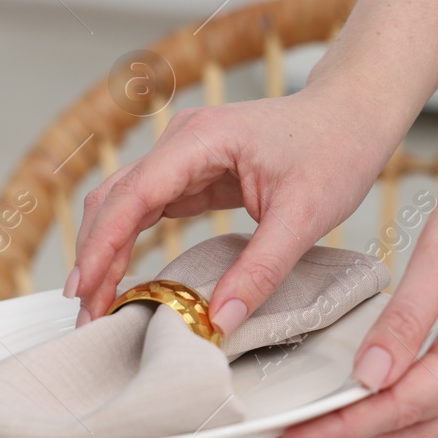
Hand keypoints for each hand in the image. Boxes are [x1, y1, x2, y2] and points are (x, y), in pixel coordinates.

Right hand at [68, 81, 404, 332]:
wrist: (353, 117)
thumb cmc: (335, 151)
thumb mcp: (305, 217)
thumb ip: (261, 270)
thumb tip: (219, 320)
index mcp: (201, 139)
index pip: (133, 196)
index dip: (102, 246)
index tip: (84, 291)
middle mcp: (182, 141)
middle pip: (115, 200)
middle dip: (94, 256)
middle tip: (86, 314)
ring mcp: (184, 155)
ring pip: (124, 204)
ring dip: (106, 251)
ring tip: (97, 303)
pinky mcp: (193, 173)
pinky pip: (148, 209)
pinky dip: (129, 242)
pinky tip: (121, 277)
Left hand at [265, 130, 437, 437]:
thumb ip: (405, 319)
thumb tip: (370, 373)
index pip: (401, 407)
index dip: (342, 425)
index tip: (295, 434)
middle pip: (412, 428)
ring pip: (427, 422)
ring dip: (369, 430)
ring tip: (313, 429)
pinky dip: (395, 409)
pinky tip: (363, 399)